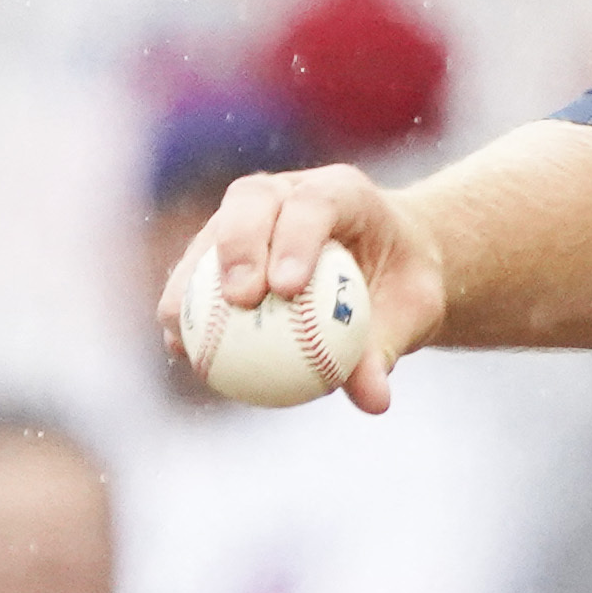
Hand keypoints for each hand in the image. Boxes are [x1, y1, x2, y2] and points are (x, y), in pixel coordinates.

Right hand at [159, 166, 447, 414]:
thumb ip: (387, 348)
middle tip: (241, 300)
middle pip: (252, 201)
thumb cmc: (403, 284)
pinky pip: (198, 268)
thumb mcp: (412, 312)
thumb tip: (373, 401)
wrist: (387, 266)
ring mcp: (253, 210)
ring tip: (183, 331)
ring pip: (214, 230)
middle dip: (240, 246)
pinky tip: (179, 349)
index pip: (316, 203)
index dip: (296, 239)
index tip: (287, 290)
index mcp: (343, 192)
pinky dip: (188, 303)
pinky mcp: (226, 240)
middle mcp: (290, 190)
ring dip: (195, 277)